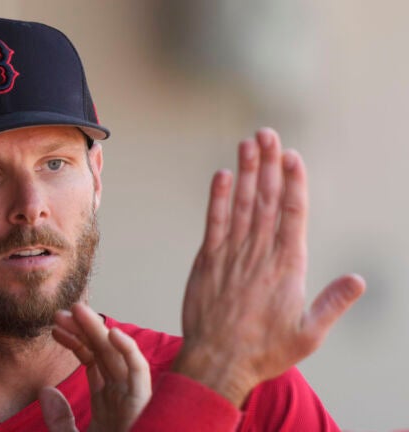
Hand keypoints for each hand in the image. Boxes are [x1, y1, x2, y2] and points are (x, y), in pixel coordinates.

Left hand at [41, 303, 150, 431]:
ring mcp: (133, 400)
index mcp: (108, 403)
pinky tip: (112, 334)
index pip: (92, 362)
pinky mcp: (143, 406)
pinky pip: (140, 375)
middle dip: (84, 329)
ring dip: (100, 331)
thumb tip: (45, 391)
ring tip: (79, 310)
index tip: (54, 328)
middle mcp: (122, 397)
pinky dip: (129, 353)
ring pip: (118, 357)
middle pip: (103, 354)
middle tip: (62, 311)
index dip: (75, 341)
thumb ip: (59, 420)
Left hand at [174, 128, 364, 405]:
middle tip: (268, 133)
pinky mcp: (207, 261)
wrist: (217, 363)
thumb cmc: (264, 351)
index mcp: (287, 268)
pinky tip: (222, 175)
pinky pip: (213, 222)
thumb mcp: (308, 335)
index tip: (293, 156)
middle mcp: (259, 255)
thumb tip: (359, 280)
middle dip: (269, 165)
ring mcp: (231, 255)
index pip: (293, 215)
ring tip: (249, 143)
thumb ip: (332, 304)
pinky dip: (217, 198)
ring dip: (246, 172)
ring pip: (241, 205)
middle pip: (267, 201)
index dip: (294, 183)